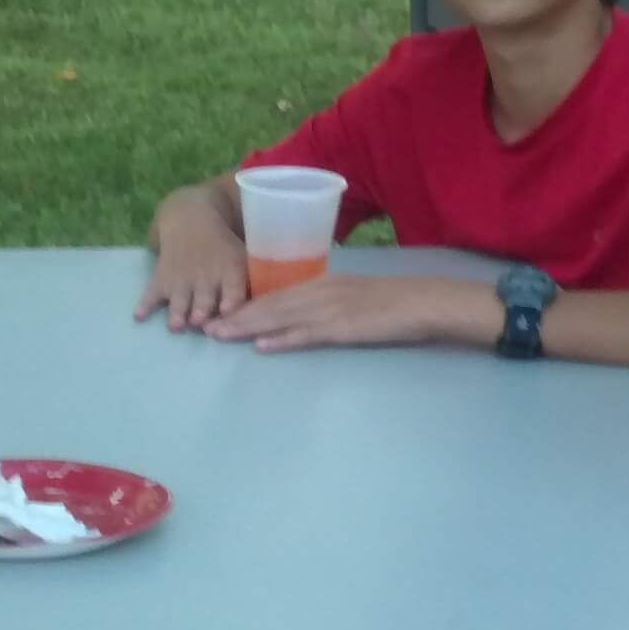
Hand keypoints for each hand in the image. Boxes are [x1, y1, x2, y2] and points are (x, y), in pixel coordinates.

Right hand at [135, 195, 248, 331]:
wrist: (192, 217)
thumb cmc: (224, 245)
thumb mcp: (244, 255)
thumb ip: (254, 281)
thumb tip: (270, 307)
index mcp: (230, 270)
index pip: (234, 288)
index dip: (231, 300)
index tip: (228, 311)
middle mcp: (206, 276)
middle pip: (204, 298)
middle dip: (201, 310)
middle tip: (199, 322)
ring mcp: (182, 278)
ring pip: (179, 299)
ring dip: (178, 312)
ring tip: (176, 325)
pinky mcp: (162, 278)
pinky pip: (152, 292)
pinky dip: (145, 304)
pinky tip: (140, 315)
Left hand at [201, 274, 492, 352]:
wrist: (425, 302)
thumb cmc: (392, 303)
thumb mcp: (353, 297)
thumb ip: (325, 304)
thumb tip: (298, 317)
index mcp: (322, 283)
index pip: (275, 294)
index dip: (244, 304)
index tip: (218, 312)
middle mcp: (320, 291)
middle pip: (269, 304)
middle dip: (235, 316)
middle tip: (204, 326)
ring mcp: (331, 309)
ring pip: (281, 317)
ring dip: (248, 327)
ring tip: (219, 334)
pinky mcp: (345, 327)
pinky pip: (308, 334)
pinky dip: (283, 340)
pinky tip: (263, 346)